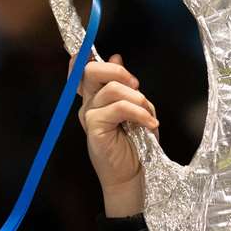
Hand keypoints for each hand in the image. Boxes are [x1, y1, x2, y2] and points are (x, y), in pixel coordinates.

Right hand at [76, 52, 157, 217]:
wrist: (131, 175)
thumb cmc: (135, 143)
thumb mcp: (135, 108)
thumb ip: (124, 85)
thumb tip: (116, 57)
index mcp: (95, 97)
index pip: (80, 70)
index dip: (84, 55)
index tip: (107, 56)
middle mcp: (88, 103)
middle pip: (91, 70)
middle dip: (117, 72)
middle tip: (136, 85)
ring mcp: (89, 115)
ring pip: (111, 89)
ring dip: (137, 99)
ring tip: (148, 115)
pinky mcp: (95, 127)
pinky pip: (119, 108)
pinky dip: (139, 113)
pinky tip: (150, 124)